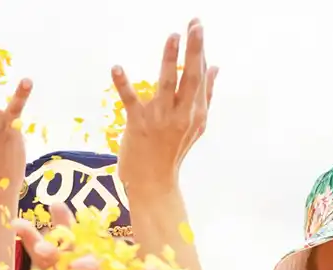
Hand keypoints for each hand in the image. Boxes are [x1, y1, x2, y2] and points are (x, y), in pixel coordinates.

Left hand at [113, 18, 215, 188]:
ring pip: (166, 85)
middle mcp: (181, 114)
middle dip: (194, 50)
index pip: (199, 77)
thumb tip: (216, 67)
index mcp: (195, 112)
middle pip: (190, 78)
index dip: (200, 51)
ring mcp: (159, 119)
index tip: (198, 26)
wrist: (154, 183)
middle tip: (195, 25)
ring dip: (169, 60)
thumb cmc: (173, 150)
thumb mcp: (195, 125)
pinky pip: (130, 100)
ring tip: (172, 37)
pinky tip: (116, 67)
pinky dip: (122, 83)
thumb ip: (206, 95)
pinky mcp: (138, 124)